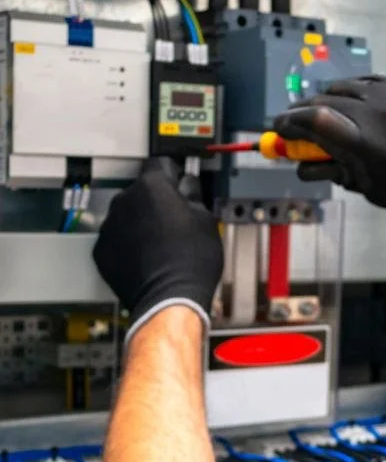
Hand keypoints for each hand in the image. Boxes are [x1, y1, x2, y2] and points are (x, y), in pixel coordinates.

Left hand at [93, 158, 222, 342]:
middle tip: (178, 219)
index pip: (160, 163)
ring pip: (128, 214)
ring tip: (164, 242)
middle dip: (158, 200)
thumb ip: (194, 195)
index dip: (175, 173)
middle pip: (142, 190)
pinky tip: (149, 256)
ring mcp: (110, 226)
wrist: (169, 298)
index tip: (181, 181)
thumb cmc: (190, 262)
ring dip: (142, 222)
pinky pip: (117, 238)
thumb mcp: (207, 220)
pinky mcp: (102, 250)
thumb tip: (189, 187)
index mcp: (153, 187)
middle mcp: (125, 201)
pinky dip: (129, 244)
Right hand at [273, 76, 385, 226]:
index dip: (287, 125)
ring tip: (316, 117)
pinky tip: (344, 104)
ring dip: (320, 100)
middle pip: (320, 102)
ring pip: (339, 87)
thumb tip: (312, 164)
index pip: (311, 122)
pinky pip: (362, 81)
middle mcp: (374, 113)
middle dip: (299, 115)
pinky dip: (346, 92)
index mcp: (366, 144)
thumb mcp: (377, 191)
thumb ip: (341, 173)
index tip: (277, 132)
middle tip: (289, 128)